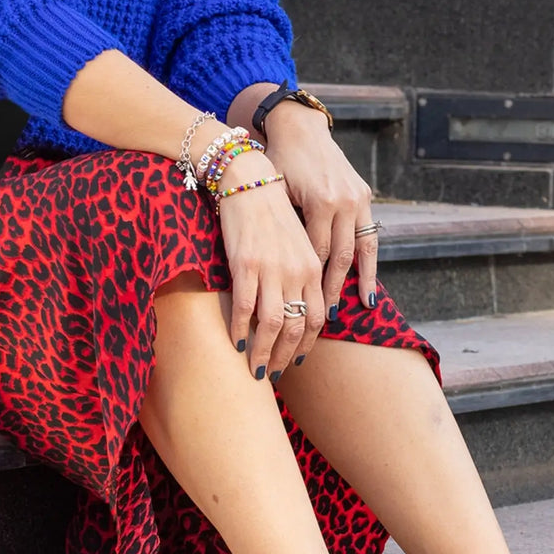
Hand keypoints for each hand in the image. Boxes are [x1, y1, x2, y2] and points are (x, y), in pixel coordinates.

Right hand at [213, 146, 326, 379]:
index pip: (317, 317)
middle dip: (286, 356)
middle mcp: (296, 270)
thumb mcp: (296, 240)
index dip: (306, 344)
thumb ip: (301, 271)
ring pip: (272, 324)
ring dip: (265, 353)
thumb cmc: (270, 209)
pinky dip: (240, 330)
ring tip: (256, 370)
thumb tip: (298, 302)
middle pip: (296, 326)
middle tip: (275, 375)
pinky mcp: (245, 263)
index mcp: (312, 265)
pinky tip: (236, 343)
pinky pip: (244, 307)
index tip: (295, 360)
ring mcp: (271, 268)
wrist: (248, 179)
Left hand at [261, 104, 378, 315]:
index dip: (308, 280)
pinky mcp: (364, 196)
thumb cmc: (278, 162)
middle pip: (339, 256)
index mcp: (320, 202)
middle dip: (332, 289)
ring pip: (359, 249)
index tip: (299, 303)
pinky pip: (369, 236)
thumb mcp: (275, 190)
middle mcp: (344, 203)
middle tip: (324, 319)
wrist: (300, 130)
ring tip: (357, 308)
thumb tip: (276, 269)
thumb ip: (283, 225)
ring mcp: (357, 200)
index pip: (316, 252)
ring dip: (357, 281)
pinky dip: (370, 262)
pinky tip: (369, 286)